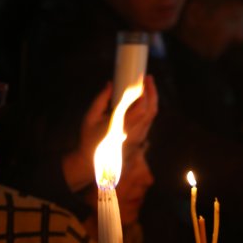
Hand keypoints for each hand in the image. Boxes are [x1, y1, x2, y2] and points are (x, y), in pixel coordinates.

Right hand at [62, 75, 157, 192]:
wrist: (92, 163)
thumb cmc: (89, 139)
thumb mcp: (90, 118)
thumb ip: (100, 100)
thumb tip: (110, 85)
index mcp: (120, 127)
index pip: (141, 109)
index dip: (144, 93)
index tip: (141, 80)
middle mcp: (133, 133)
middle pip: (151, 111)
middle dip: (153, 92)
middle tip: (149, 79)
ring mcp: (138, 137)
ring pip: (152, 116)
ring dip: (152, 100)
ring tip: (147, 86)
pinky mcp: (140, 140)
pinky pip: (148, 121)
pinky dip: (149, 108)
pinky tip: (144, 99)